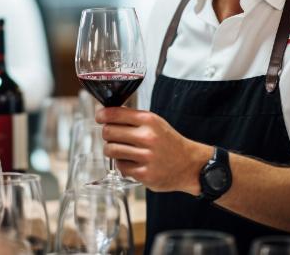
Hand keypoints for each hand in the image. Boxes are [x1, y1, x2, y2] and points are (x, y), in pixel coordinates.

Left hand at [95, 107, 211, 194]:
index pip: (115, 114)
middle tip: (112, 136)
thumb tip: (106, 115)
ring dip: (111, 150)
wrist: (190, 165)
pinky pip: (120, 167)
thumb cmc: (169, 142)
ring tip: (120, 150)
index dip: (102, 115)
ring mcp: (146, 157)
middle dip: (107, 134)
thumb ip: (132, 118)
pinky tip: (132, 162)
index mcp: (149, 120)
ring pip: (110, 150)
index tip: (99, 117)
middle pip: (108, 132)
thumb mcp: (155, 123)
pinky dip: (122, 165)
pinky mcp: (144, 174)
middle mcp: (147, 137)